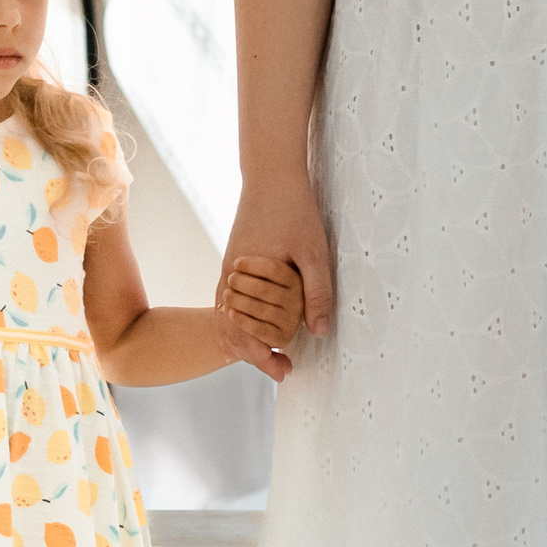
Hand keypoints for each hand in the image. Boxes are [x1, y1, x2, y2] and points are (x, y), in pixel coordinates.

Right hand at [215, 172, 333, 365]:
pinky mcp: (233, 262)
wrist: (271, 174)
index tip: (284, 373)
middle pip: (230, 330)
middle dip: (253, 354)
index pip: (244, 333)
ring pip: (228, 316)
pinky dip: (242, 318)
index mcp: (244, 279)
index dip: (264, 357)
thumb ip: (316, 293)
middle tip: (283, 368)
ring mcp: (228, 269)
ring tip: (274, 351)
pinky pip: (230, 300)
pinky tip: (262, 322)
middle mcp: (229, 278)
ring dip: (247, 337)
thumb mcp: (313, 252)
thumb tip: (318, 332)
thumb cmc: (293, 210)